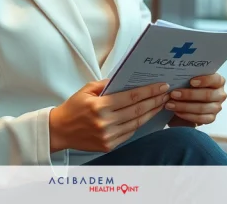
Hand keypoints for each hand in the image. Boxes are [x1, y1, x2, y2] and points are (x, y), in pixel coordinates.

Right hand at [49, 80, 169, 152]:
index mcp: (99, 106)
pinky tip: (146, 116)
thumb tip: (126, 80)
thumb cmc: (73, 107)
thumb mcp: (86, 90)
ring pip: (136, 123)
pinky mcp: (109, 145)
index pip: (131, 97)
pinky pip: (129, 133)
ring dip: (151, 113)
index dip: (149, 91)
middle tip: (167, 94)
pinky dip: (139, 124)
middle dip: (155, 101)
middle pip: (137, 110)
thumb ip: (106, 84)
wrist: (60, 131)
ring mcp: (108, 136)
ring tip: (161, 104)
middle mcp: (105, 122)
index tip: (161, 86)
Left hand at [165, 74, 226, 125]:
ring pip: (202, 108)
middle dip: (189, 95)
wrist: (186, 101)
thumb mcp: (188, 79)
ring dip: (184, 106)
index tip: (191, 81)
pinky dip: (187, 115)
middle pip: (207, 95)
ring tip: (170, 104)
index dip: (204, 80)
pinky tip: (177, 112)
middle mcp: (220, 94)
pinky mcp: (211, 118)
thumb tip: (176, 75)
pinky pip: (200, 119)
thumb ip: (187, 76)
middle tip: (173, 94)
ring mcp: (217, 107)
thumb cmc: (187, 85)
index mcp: (218, 81)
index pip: (215, 79)